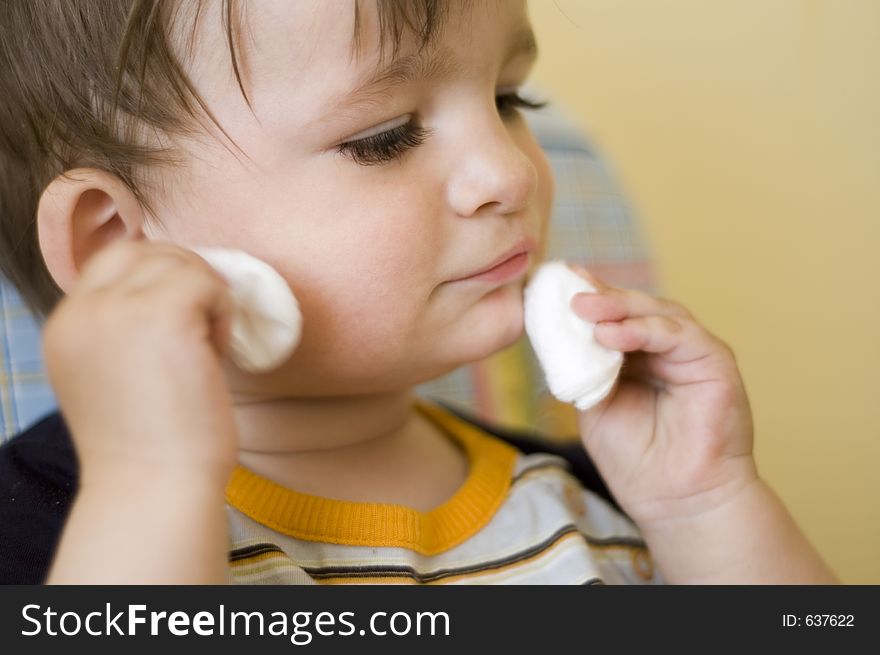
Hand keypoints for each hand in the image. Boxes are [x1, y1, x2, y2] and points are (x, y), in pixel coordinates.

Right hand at [42, 239, 238, 487]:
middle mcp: (83, 311)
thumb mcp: (116, 378)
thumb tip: (179, 294)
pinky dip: (222, 310)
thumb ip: (125, 333)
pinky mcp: (162, 314)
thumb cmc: (151, 449)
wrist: (155, 490)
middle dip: (185, 277)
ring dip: (207, 297)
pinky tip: (217, 353)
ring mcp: (118, 309)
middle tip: (204, 329)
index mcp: (67, 327)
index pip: (111, 262)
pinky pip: (207, 282)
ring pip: (179, 262)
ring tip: (208, 349)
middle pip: (144, 250)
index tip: (185, 318)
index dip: (158, 277)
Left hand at [568, 265, 756, 531]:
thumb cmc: (638, 459)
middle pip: (634, 308)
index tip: (555, 283)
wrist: (677, 502)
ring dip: (619, 308)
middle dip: (601, 298)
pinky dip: (644, 330)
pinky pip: (678, 335)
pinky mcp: (715, 362)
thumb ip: (582, 368)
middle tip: (568, 292)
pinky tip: (612, 334)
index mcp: (639, 355)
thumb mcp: (595, 405)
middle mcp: (668, 348)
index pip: (613, 317)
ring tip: (584, 308)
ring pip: (657, 313)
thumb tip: (557, 331)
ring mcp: (693, 352)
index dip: (588, 299)